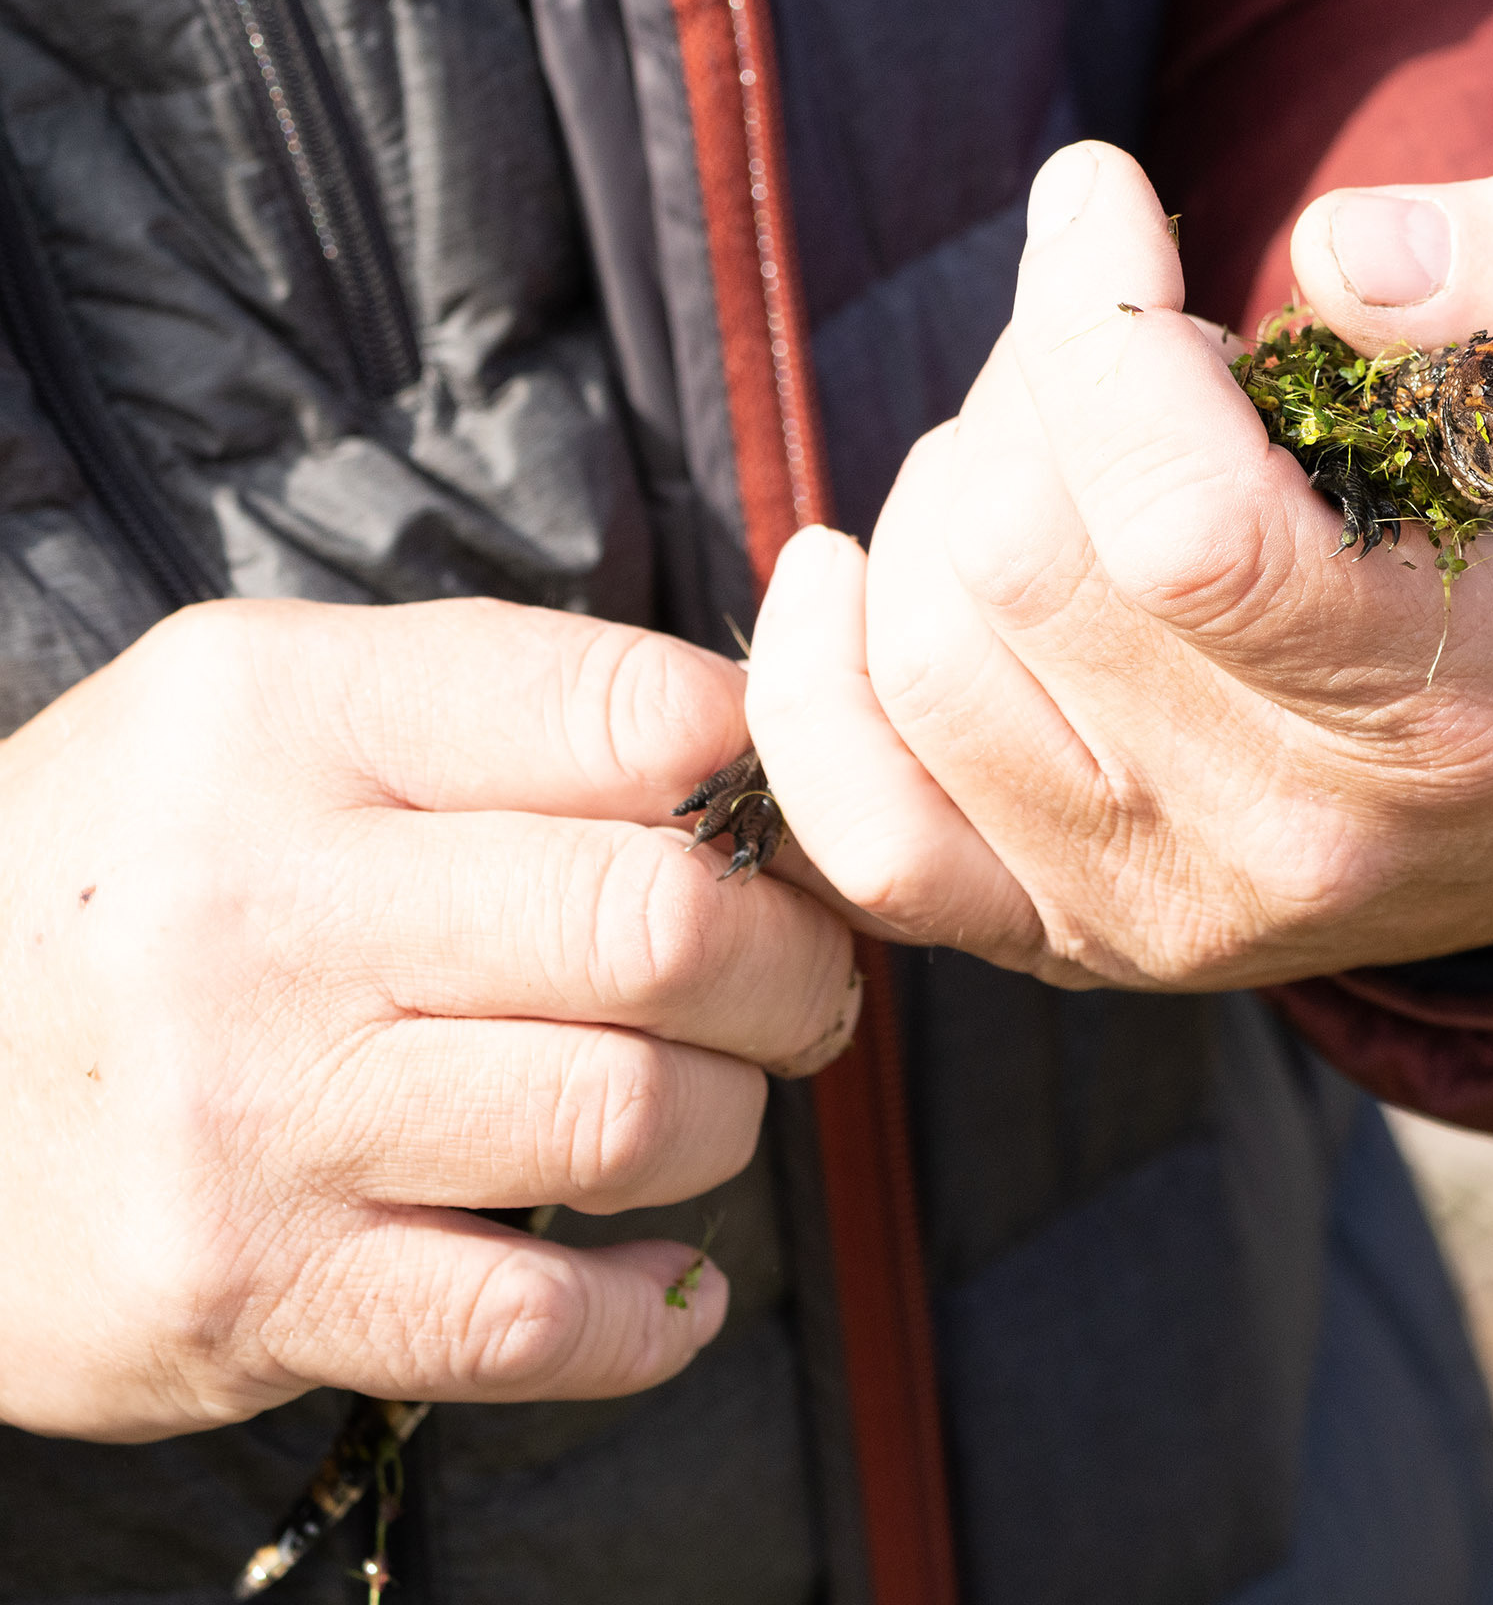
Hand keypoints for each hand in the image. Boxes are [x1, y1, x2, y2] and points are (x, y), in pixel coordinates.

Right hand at [0, 599, 856, 1439]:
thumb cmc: (157, 858)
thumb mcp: (292, 707)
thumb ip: (521, 705)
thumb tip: (774, 751)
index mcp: (294, 714)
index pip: (634, 717)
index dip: (771, 775)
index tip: (788, 826)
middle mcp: (261, 906)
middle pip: (665, 927)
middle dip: (796, 961)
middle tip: (798, 975)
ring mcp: (250, 1115)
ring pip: (635, 1118)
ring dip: (733, 1114)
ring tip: (709, 1092)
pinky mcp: (246, 1296)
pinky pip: (539, 1323)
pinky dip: (654, 1305)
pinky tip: (661, 1260)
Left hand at [747, 145, 1492, 988]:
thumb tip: (1334, 257)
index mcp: (1453, 703)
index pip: (1184, 532)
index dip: (1095, 330)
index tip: (1100, 197)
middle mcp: (1288, 842)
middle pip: (1025, 564)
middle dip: (1034, 377)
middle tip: (1112, 332)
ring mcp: (1159, 910)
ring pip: (930, 658)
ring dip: (947, 486)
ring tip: (1054, 442)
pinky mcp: (1064, 935)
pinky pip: (866, 833)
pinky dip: (815, 683)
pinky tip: (848, 567)